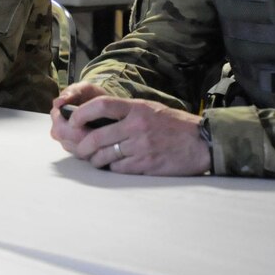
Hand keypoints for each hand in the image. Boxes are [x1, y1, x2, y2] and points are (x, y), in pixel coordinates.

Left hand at [51, 84, 210, 175]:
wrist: (201, 142)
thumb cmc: (174, 125)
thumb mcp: (150, 109)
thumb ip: (127, 113)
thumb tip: (98, 119)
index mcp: (137, 109)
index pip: (101, 105)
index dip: (82, 113)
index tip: (74, 120)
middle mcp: (136, 127)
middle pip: (96, 137)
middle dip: (82, 146)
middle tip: (79, 149)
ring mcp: (140, 147)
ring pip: (104, 156)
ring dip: (95, 160)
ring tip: (95, 159)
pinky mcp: (145, 165)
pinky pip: (118, 168)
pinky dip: (113, 168)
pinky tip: (116, 165)